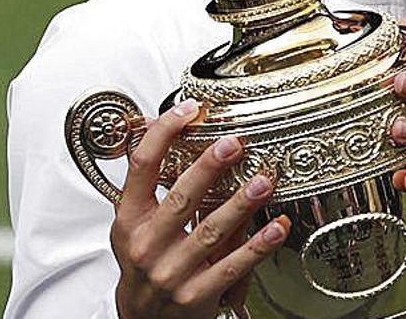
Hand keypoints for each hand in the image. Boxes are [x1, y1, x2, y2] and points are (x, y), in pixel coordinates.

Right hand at [111, 98, 290, 318]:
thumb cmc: (144, 264)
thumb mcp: (137, 225)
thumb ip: (158, 187)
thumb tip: (181, 134)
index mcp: (129, 220)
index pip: (141, 167)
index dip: (163, 133)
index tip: (189, 110)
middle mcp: (146, 246)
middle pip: (180, 199)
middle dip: (208, 168)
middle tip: (234, 144)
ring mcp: (171, 272)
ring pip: (210, 232)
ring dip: (240, 205)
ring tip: (262, 182)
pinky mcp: (197, 295)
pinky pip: (233, 266)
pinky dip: (257, 246)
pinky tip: (276, 227)